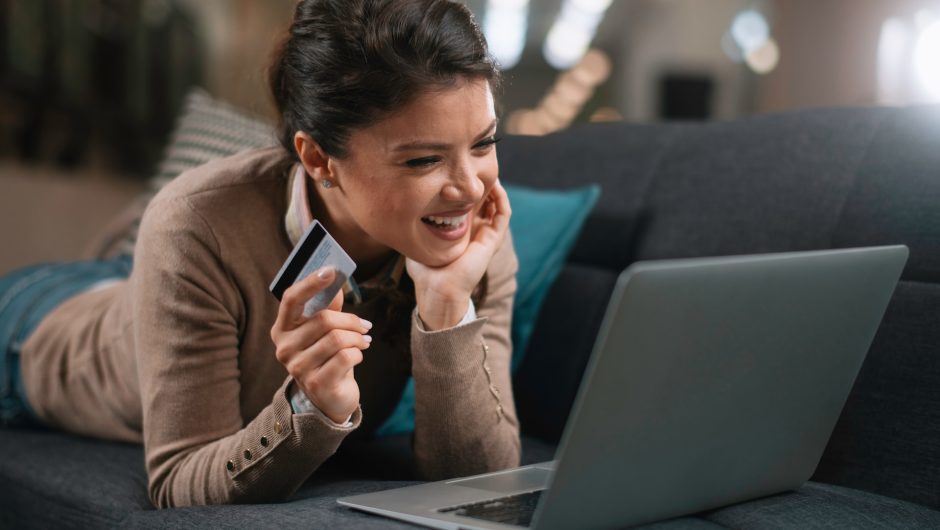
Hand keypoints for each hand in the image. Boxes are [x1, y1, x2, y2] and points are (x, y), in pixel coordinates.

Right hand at [270, 267, 371, 422]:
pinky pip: (346, 357)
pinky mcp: (316, 384)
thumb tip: (335, 279)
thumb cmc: (326, 356)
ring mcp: (298, 368)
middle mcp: (284, 348)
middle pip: (324, 320)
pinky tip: (357, 356)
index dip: (311, 283)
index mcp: (282, 329)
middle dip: (351, 320)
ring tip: (363, 341)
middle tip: (365, 325)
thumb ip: (326, 306)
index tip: (331, 270)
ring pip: (338, 339)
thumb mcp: (323, 331)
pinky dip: (358, 353)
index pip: (291, 299)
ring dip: (357, 338)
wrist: (329, 398)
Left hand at [406, 179, 511, 329]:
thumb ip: (413, 227)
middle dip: (480, 183)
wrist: (438, 288)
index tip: (457, 172)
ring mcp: (485, 235)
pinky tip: (494, 186)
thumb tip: (398, 212)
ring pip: (496, 205)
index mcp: (460, 231)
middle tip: (473, 165)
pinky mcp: (492, 240)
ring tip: (486, 171)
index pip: (468, 203)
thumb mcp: (418, 241)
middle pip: (484, 200)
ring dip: (493, 188)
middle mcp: (475, 231)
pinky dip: (501, 199)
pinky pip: (503, 214)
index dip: (465, 188)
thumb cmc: (426, 271)